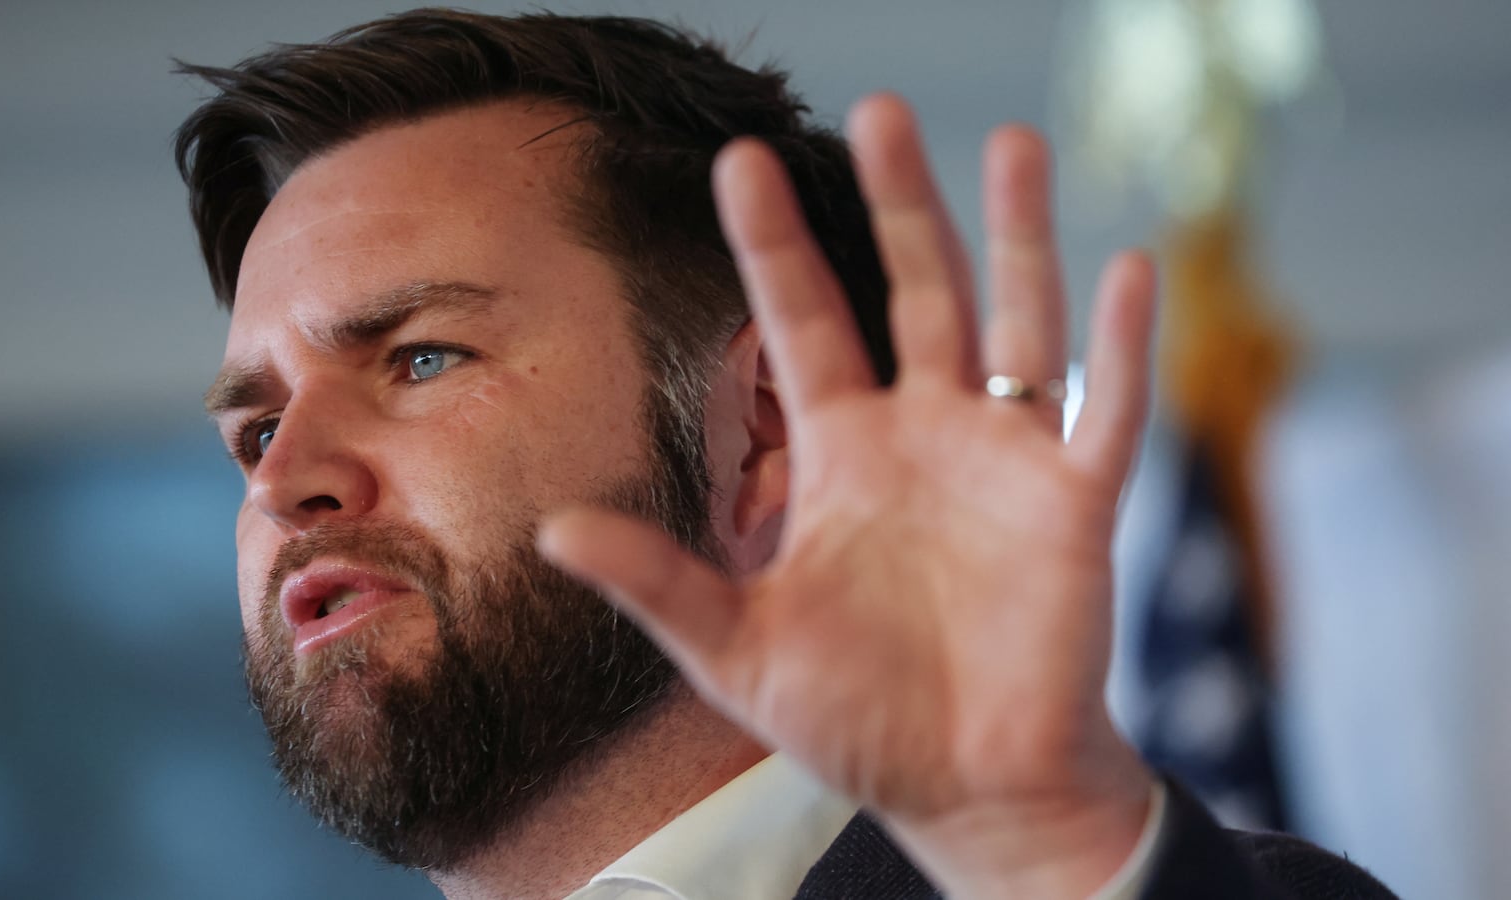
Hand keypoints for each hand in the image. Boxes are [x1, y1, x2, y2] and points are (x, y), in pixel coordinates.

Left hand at [540, 95, 1157, 896]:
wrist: (968, 786)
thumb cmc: (856, 719)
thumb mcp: (736, 649)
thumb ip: (658, 581)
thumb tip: (552, 529)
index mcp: (840, 454)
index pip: (801, 323)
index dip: (775, 244)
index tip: (740, 161)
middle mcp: (923, 436)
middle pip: (914, 292)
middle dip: (901, 204)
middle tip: (883, 108)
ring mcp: (1003, 461)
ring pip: (1014, 325)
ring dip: (1018, 236)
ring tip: (1014, 142)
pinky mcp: (1074, 504)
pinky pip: (1103, 410)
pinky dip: (1119, 347)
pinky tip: (1128, 268)